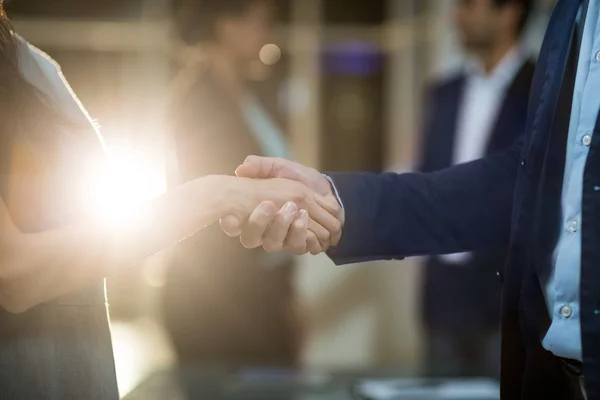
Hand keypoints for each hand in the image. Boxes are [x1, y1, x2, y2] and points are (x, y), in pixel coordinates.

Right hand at [220, 157, 343, 253]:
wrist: (328, 191)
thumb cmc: (300, 179)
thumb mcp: (280, 168)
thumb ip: (261, 166)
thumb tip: (240, 169)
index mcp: (253, 213)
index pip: (230, 225)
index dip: (228, 224)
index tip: (230, 217)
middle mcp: (263, 232)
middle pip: (250, 238)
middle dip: (259, 221)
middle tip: (269, 204)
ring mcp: (280, 241)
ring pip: (273, 244)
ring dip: (282, 226)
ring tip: (296, 210)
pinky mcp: (299, 245)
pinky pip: (297, 247)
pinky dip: (303, 233)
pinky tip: (305, 217)